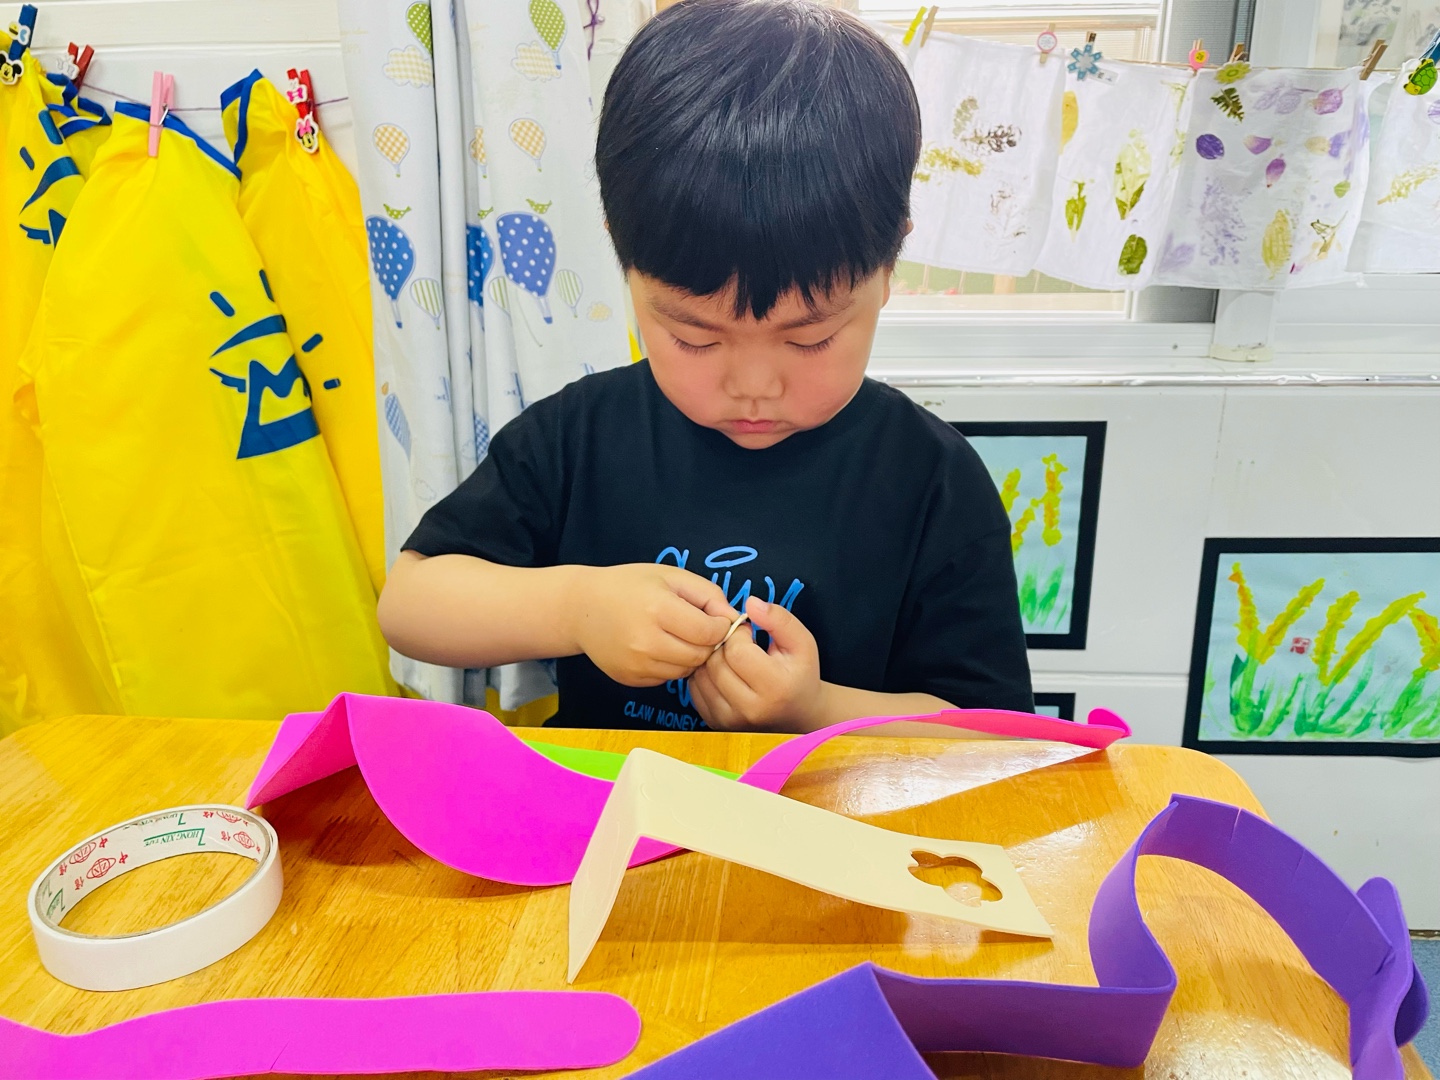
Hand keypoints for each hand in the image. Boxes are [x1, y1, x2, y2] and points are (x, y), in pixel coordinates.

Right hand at [567, 564, 734, 686]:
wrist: (581, 608)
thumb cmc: (629, 585)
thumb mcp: (670, 576)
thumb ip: (708, 595)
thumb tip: (734, 620)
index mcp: (657, 609)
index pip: (709, 632)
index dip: (720, 626)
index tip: (714, 618)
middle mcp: (645, 641)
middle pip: (700, 655)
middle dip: (708, 643)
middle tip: (700, 629)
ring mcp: (636, 664)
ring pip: (686, 670)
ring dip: (691, 656)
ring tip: (678, 636)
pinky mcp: (629, 679)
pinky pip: (667, 679)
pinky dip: (671, 665)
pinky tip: (660, 647)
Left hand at [689, 597, 821, 731]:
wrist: (799, 714)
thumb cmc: (800, 674)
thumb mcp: (802, 642)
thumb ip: (779, 619)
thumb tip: (750, 603)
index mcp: (775, 688)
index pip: (737, 652)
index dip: (738, 634)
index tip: (748, 633)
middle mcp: (751, 709)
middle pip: (716, 664)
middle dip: (723, 645)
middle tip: (738, 643)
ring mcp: (730, 721)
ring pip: (701, 676)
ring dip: (711, 659)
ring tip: (731, 657)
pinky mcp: (716, 724)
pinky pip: (695, 690)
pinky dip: (704, 675)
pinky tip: (722, 671)